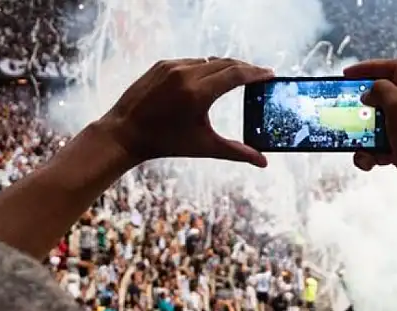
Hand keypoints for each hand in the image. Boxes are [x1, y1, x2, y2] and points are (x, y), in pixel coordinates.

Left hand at [101, 58, 272, 166]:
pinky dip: (203, 69)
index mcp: (198, 93)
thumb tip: (263, 162)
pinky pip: (191, 62)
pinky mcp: (162, 64)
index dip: (256, 73)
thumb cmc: (166, 143)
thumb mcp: (204, 147)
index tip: (270, 74)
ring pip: (208, 61)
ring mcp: (172, 67)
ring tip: (237, 77)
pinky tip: (209, 78)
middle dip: (245, 69)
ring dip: (224, 68)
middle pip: (226, 64)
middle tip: (259, 76)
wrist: (126, 133)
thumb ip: (237, 152)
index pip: (236, 75)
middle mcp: (185, 74)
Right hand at [343, 59, 396, 206]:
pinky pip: (379, 145)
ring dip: (364, 135)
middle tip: (349, 109)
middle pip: (384, 97)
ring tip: (361, 146)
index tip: (347, 74)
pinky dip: (370, 153)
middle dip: (364, 107)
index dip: (369, 68)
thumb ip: (382, 90)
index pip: (394, 69)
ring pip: (377, 124)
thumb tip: (370, 91)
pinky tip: (371, 162)